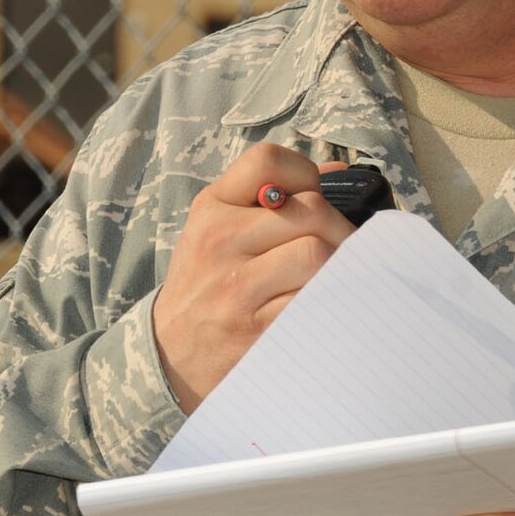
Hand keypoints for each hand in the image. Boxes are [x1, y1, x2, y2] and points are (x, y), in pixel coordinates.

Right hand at [151, 143, 352, 413]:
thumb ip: (270, 196)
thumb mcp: (217, 231)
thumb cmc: (205, 285)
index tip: (314, 198)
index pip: (267, 162)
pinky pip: (313, 299)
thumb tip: (338, 172)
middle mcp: (219, 241)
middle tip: (345, 246)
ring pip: (316, 254)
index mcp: (212, 209)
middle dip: (340, 227)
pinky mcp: (256, 329)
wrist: (169, 353)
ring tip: (335, 274)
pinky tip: (323, 302)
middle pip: (309, 210)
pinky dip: (328, 298)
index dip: (306, 175)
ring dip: (339, 265)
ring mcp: (236, 287)